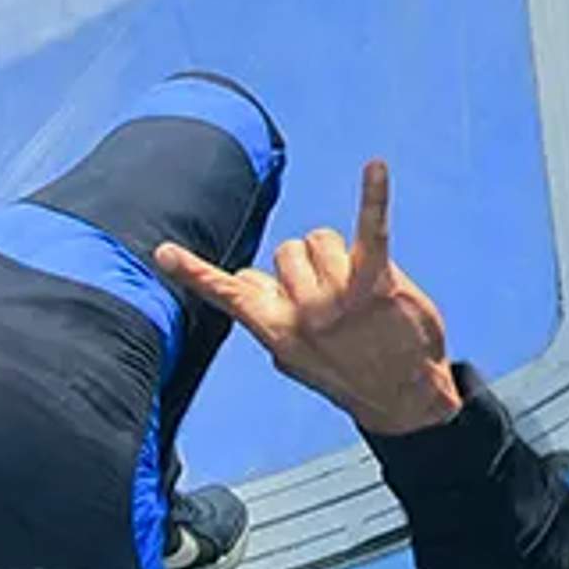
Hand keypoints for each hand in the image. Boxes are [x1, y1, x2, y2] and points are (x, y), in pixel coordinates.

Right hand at [154, 159, 460, 436]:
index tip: (163, 254)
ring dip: (338, 257)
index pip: (228, 294)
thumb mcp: (295, 360)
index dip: (196, 273)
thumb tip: (246, 281)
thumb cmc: (352, 375)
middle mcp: (302, 313)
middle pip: (288, 251)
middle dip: (308, 266)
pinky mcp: (377, 281)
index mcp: (275, 331)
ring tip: (359, 291)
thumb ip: (267, 319)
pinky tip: (377, 168)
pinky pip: (372, 227)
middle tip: (337, 303)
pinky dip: (374, 195)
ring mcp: (338, 297)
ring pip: (321, 240)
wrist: (405, 401)